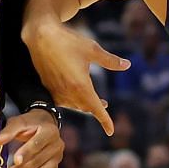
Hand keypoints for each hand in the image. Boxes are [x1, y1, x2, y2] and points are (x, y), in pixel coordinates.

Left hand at [0, 108, 61, 167]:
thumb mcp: (18, 123)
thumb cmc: (29, 124)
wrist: (44, 125)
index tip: (15, 161)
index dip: (26, 153)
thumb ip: (6, 133)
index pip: (38, 144)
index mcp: (50, 131)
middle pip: (39, 161)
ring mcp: (57, 159)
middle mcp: (57, 146)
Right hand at [25, 20, 126, 135]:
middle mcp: (68, 92)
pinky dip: (72, 99)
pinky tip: (74, 91)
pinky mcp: (48, 87)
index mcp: (81, 86)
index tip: (111, 131)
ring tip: (92, 99)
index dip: (105, 121)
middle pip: (85, 107)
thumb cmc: (68, 41)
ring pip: (74, 104)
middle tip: (106, 106)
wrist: (41, 36)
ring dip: (84, 103)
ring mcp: (57, 91)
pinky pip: (62, 100)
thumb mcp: (93, 49)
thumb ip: (110, 61)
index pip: (96, 109)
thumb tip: (127, 65)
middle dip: (96, 109)